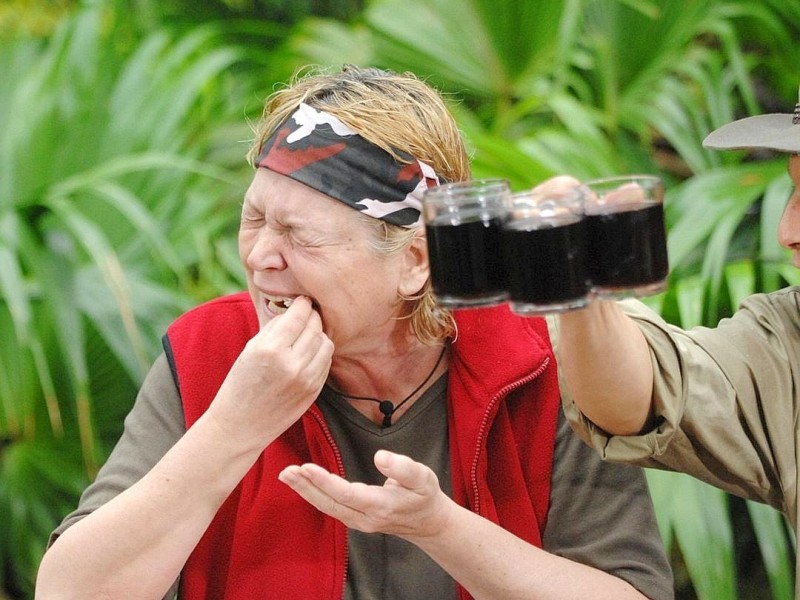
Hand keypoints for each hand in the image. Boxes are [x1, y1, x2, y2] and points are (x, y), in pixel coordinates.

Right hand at [206, 296, 333, 447]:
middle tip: (306, 314)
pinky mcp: (314, 390)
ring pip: (326, 343)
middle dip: (312, 316)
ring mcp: (305, 378)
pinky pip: (326, 362)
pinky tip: (308, 352)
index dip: (303, 304)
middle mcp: (291, 363)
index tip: (302, 300)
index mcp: (270, 349)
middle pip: (315, 327)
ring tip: (307, 334)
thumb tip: (294, 310)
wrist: (241, 425)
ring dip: (318, 334)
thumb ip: (274, 328)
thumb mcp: (250, 350)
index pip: (298, 316)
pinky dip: (320, 352)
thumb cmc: (241, 384)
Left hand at [279, 450, 451, 540]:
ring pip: (327, 507)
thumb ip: (403, 467)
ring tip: (287, 475)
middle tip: (286, 471)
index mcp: (381, 505)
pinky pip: (330, 507)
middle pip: (329, 503)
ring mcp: (358, 521)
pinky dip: (313, 494)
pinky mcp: (355, 518)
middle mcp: (365, 518)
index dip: (324, 481)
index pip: (346, 494)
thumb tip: (380, 456)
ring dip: (305, 491)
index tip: (306, 467)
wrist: (428, 523)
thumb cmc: (424, 495)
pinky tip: (302, 483)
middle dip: (306, 487)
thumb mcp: (423, 477)